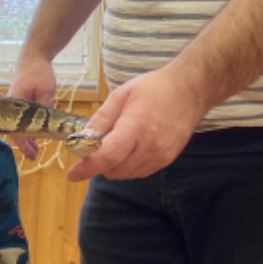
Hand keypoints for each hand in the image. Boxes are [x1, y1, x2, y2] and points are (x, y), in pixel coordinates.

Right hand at [8, 55, 56, 159]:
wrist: (34, 56)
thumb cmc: (38, 71)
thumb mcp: (46, 90)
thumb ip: (45, 107)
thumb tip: (47, 125)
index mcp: (13, 104)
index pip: (15, 129)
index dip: (23, 144)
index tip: (31, 154)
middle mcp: (10, 106)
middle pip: (14, 130)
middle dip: (24, 145)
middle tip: (34, 157)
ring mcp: (13, 104)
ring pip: (17, 126)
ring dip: (26, 138)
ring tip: (35, 150)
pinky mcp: (19, 102)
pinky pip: (20, 120)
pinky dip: (27, 129)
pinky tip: (35, 136)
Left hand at [66, 67, 205, 181]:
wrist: (190, 91)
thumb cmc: (154, 88)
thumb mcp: (121, 95)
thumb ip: (101, 119)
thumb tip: (81, 139)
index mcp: (135, 127)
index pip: (108, 156)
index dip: (88, 167)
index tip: (72, 174)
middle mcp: (149, 147)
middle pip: (113, 169)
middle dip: (98, 163)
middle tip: (94, 146)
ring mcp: (160, 156)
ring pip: (124, 174)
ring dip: (112, 166)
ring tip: (114, 144)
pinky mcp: (166, 161)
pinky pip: (138, 173)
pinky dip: (126, 167)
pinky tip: (127, 150)